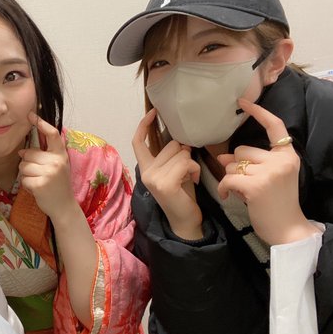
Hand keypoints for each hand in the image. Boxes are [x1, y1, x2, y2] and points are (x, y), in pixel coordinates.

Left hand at [18, 112, 75, 221]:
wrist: (64, 206)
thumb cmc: (58, 185)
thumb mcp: (57, 166)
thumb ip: (44, 156)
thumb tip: (21, 151)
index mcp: (61, 155)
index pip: (52, 134)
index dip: (41, 123)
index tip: (31, 115)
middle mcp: (56, 162)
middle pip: (29, 154)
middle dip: (28, 163)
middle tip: (39, 174)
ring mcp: (49, 173)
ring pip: (24, 166)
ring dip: (26, 175)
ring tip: (38, 181)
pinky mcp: (40, 184)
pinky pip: (24, 179)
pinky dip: (26, 185)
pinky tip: (36, 189)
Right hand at [132, 108, 202, 239]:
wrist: (185, 221)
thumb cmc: (182, 196)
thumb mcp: (174, 172)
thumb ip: (172, 156)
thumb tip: (180, 139)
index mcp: (146, 168)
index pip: (138, 143)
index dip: (144, 125)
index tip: (154, 112)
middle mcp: (146, 172)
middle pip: (170, 144)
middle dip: (184, 154)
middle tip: (187, 171)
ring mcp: (153, 178)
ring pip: (180, 153)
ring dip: (191, 163)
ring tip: (190, 177)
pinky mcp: (165, 183)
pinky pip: (185, 162)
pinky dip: (194, 169)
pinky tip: (194, 180)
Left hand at [217, 99, 318, 244]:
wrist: (288, 230)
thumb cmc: (278, 205)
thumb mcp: (271, 178)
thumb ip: (251, 164)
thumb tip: (222, 157)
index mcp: (288, 155)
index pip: (275, 126)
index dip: (259, 113)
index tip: (243, 102)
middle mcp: (281, 160)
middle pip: (242, 150)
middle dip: (236, 166)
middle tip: (244, 183)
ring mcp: (269, 172)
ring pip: (233, 165)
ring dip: (231, 179)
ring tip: (241, 192)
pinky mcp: (256, 185)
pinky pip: (228, 179)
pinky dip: (225, 188)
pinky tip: (229, 197)